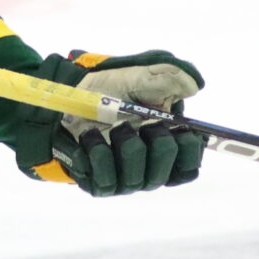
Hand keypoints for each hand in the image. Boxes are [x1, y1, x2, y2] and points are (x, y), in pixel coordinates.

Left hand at [12, 50, 206, 195]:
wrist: (65, 97)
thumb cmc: (106, 88)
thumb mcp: (138, 75)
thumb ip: (168, 76)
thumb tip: (194, 85)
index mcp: (165, 147)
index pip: (188, 168)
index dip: (188, 150)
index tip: (178, 127)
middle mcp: (146, 169)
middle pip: (165, 174)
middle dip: (157, 144)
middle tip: (145, 123)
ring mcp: (122, 179)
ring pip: (136, 179)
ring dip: (126, 146)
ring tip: (113, 125)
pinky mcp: (97, 183)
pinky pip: (105, 179)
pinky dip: (99, 154)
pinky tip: (91, 136)